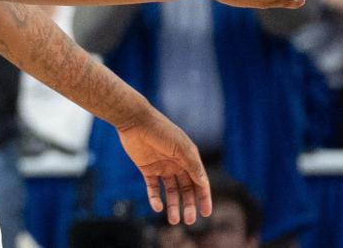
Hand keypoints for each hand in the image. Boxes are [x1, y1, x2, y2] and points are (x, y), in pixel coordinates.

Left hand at [116, 108, 211, 224]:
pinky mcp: (147, 169)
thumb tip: (203, 182)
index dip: (204, 197)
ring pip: (170, 191)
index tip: (207, 213)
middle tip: (189, 221)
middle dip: (189, 205)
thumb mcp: (181, 147)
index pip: (199, 181)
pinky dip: (155, 198)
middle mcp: (177, 163)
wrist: (136, 121)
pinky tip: (157, 207)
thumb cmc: (162, 130)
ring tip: (174, 220)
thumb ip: (193, 164)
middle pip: (186, 189)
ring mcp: (162, 167)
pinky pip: (153, 188)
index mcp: (189, 157)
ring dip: (173, 205)